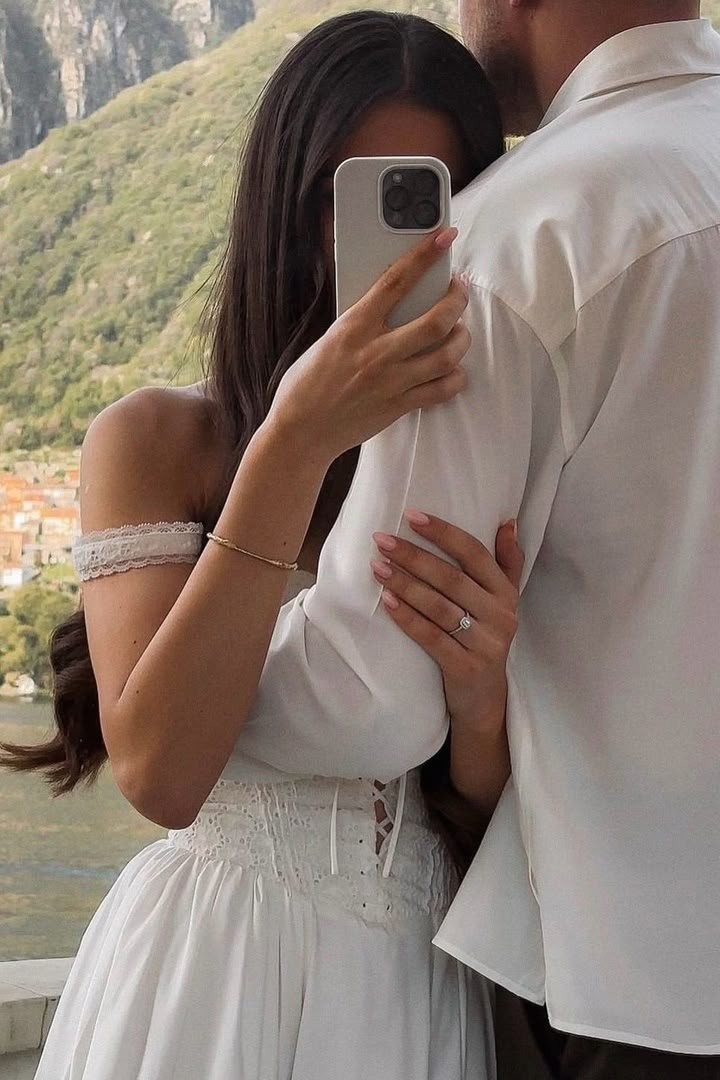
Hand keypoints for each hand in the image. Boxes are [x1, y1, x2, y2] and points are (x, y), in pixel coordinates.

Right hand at [268, 228, 469, 462]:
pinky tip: (453, 370)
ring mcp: (391, 381)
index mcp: (353, 328)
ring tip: (459, 331)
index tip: (444, 236)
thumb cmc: (306, 384)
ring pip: (447, 354)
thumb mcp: (328, 340)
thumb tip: (387, 305)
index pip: (396, 281)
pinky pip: (443, 389)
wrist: (300, 432)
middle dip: (457, 299)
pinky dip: (456, 377)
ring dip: (462, 338)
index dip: (424, 255)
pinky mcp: (399, 407)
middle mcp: (376, 352)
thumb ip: (359, 323)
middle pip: (436, 319)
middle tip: (459, 291)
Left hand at [370, 512, 524, 729]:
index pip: (474, 553)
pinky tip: (386, 601)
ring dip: (405, 583)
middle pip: (451, 578)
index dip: (443, 533)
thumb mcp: (504, 601)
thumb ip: (508, 562)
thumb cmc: (485, 639)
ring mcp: (485, 643)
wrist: (484, 699)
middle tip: (381, 539)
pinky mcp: (465, 667)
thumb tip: (508, 521)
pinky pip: (431, 637)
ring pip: (439, 606)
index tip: (411, 515)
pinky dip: (407, 618)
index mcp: (505, 593)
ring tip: (377, 566)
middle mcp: (500, 615)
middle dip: (414, 556)